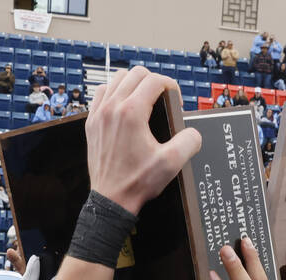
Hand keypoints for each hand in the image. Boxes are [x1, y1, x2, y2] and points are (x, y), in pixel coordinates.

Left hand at [84, 67, 200, 213]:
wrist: (111, 199)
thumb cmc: (137, 183)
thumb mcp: (171, 164)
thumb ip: (189, 142)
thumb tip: (193, 133)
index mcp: (132, 112)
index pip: (155, 80)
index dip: (171, 86)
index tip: (176, 102)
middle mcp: (113, 107)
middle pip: (136, 73)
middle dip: (154, 81)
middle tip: (163, 98)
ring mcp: (99, 113)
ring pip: (118, 79)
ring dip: (134, 83)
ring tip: (144, 98)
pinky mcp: (92, 122)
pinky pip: (102, 92)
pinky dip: (114, 91)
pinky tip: (123, 104)